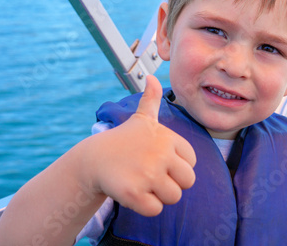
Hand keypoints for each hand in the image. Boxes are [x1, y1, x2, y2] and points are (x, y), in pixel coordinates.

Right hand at [82, 75, 196, 216]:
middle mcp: (161, 154)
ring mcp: (148, 174)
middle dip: (172, 183)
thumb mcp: (141, 118)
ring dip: (158, 195)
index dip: (176, 166)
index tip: (158, 161)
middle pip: (188, 182)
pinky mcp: (134, 193)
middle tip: (152, 176)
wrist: (94, 159)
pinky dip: (145, 206)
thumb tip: (151, 76)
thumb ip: (151, 99)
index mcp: (169, 139)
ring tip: (142, 182)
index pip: (192, 163)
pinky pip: (156, 210)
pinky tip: (133, 192)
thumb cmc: (124, 140)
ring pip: (173, 197)